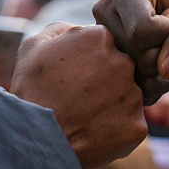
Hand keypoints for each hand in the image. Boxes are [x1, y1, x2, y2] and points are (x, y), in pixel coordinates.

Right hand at [10, 22, 145, 168]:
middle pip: (121, 69)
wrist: (34, 140)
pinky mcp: (137, 126)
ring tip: (85, 118)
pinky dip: (116, 131)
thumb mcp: (34, 47)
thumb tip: (77, 28)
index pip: (105, 44)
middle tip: (79, 99)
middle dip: (104, 81)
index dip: (88, 61)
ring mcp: (133, 95)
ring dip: (112, 106)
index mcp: (100, 38)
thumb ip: (60, 29)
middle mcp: (124, 62)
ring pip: (128, 97)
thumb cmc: (31, 91)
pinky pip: (131, 125)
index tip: (74, 76)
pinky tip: (94, 134)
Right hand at [93, 0, 168, 104]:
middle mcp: (104, 11)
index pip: (142, 31)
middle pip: (137, 55)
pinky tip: (165, 66)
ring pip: (135, 75)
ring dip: (166, 72)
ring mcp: (103, 41)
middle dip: (167, 52)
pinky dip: (160, 85)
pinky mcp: (109, 66)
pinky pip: (137, 91)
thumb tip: (166, 70)